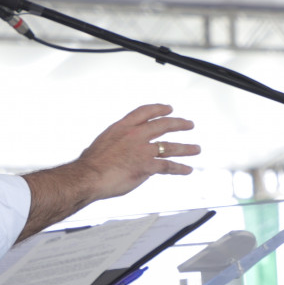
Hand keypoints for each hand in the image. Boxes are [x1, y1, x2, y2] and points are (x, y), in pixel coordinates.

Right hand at [75, 103, 199, 194]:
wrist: (88, 176)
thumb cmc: (90, 164)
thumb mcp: (103, 142)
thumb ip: (116, 143)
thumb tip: (120, 150)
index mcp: (122, 127)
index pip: (145, 112)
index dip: (159, 109)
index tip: (168, 108)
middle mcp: (135, 135)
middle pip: (163, 125)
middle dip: (179, 124)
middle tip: (188, 124)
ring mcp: (142, 150)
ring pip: (170, 146)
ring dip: (186, 148)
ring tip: (195, 149)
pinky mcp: (146, 166)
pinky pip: (168, 166)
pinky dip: (179, 168)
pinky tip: (187, 169)